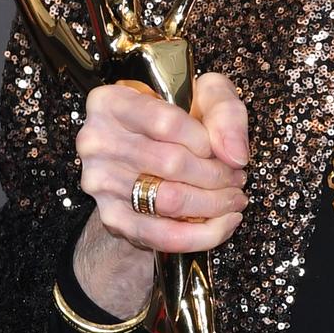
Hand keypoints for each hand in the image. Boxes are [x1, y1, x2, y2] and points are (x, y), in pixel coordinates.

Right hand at [72, 72, 248, 316]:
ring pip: (171, 201)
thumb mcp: (204, 97)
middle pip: (172, 164)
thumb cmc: (178, 119)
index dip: (205, 140)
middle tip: (237, 178)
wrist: (147, 156)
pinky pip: (163, 235)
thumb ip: (225, 113)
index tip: (218, 147)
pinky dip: (202, 234)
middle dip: (218, 175)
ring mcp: (100, 183)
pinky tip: (224, 223)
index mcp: (111, 102)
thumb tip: (234, 155)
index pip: (167, 122)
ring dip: (214, 204)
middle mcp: (96, 141)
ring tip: (233, 198)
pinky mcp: (112, 218)